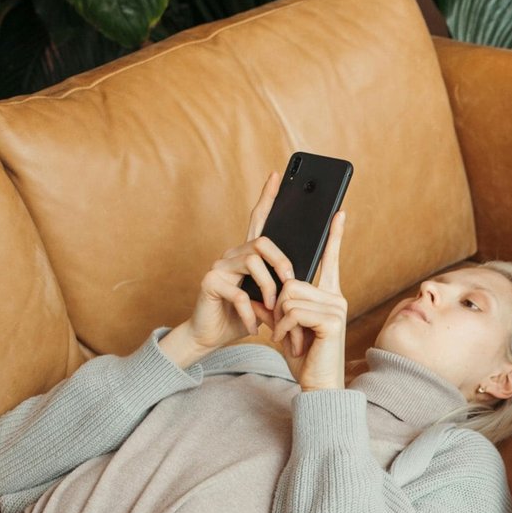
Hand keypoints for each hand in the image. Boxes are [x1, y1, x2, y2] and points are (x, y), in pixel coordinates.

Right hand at [161, 170, 294, 367]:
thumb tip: (301, 279)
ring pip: (253, 262)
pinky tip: (253, 325)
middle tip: (291, 284)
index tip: (278, 175)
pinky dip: (251, 313)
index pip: (259, 219)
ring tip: (272, 310)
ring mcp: (219, 266)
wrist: (212, 337)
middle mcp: (232, 254)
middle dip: (282, 263)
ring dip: (269, 289)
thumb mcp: (268, 300)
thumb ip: (280, 285)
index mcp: (248, 255)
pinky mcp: (210, 282)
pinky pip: (239, 292)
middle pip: (263, 242)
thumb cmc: (242, 317)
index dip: (267, 197)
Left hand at [270, 212, 347, 389]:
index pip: (330, 259)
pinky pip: (294, 310)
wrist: (317, 384)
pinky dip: (284, 328)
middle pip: (292, 281)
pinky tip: (291, 343)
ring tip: (288, 339)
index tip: (339, 212)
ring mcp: (337, 307)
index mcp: (328, 295)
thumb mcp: (285, 326)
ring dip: (280, 320)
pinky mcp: (332, 320)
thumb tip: (263, 289)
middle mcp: (336, 297)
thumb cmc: (304, 358)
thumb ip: (277, 305)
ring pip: (290, 295)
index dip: (335, 236)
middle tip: (282, 330)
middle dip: (278, 306)